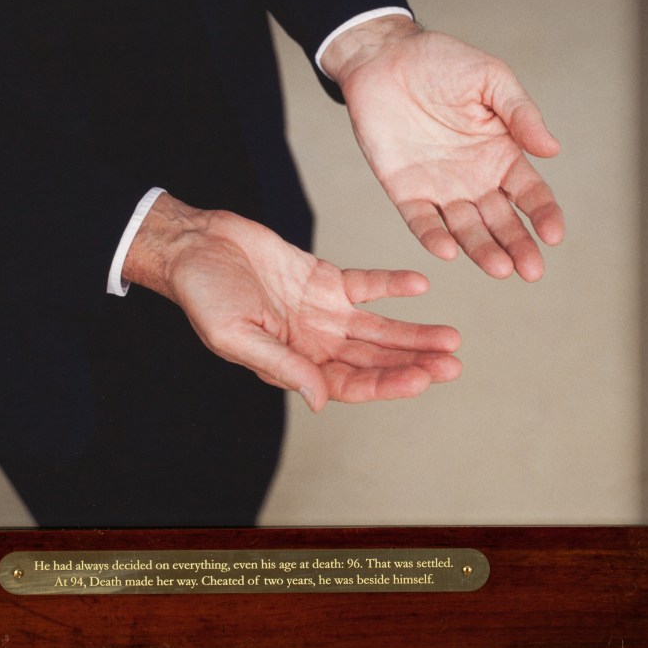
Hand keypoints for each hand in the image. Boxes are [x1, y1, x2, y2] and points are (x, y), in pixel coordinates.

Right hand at [123, 193, 461, 411]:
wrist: (195, 246)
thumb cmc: (203, 295)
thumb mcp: (236, 335)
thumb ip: (281, 365)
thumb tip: (319, 401)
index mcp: (292, 365)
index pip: (349, 383)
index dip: (386, 384)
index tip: (423, 378)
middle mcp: (313, 343)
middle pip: (373, 360)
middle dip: (413, 362)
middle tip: (453, 363)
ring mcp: (322, 311)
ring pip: (378, 327)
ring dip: (413, 333)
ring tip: (451, 337)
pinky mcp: (324, 278)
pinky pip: (366, 284)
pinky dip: (392, 285)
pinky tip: (420, 286)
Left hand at [323, 16, 564, 281]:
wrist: (383, 57)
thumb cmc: (442, 62)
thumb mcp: (490, 79)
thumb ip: (520, 113)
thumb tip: (552, 150)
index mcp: (502, 153)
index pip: (529, 193)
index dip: (543, 214)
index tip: (554, 235)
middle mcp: (474, 179)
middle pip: (501, 220)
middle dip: (518, 245)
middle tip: (531, 270)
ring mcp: (439, 187)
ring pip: (465, 228)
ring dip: (481, 250)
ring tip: (498, 268)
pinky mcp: (404, 189)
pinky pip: (420, 220)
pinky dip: (433, 236)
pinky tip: (448, 250)